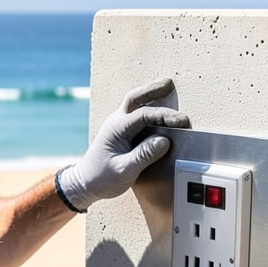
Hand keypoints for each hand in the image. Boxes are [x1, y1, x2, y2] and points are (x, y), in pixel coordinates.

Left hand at [58, 78, 188, 211]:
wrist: (85, 183)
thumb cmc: (102, 178)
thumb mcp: (124, 170)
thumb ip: (144, 155)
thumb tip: (164, 141)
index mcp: (117, 129)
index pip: (144, 115)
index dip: (165, 115)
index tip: (182, 121)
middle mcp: (116, 122)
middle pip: (134, 98)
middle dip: (152, 89)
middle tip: (169, 83)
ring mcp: (118, 125)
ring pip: (135, 103)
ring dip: (150, 94)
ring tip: (166, 88)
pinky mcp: (121, 131)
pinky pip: (136, 113)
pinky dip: (148, 107)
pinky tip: (158, 109)